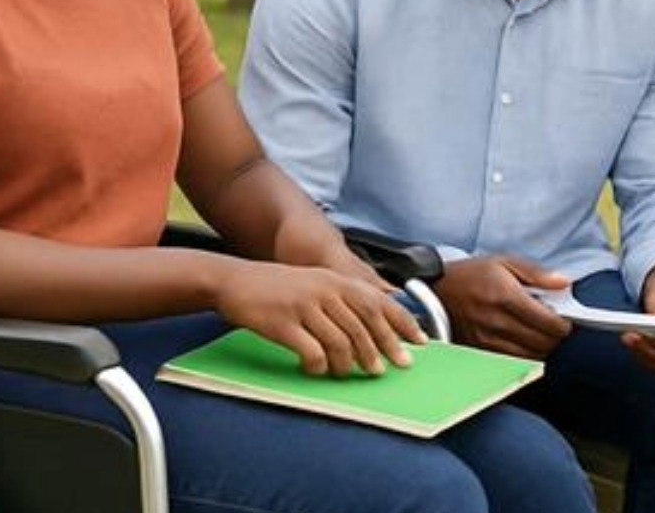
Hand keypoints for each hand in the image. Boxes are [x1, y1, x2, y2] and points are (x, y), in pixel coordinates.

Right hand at [215, 261, 422, 377]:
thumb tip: (376, 327)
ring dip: (349, 364)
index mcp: (337, 280)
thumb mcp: (317, 283)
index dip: (402, 324)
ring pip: (341, 342)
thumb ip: (345, 299)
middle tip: (389, 369)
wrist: (235, 281)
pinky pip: (312, 352)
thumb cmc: (279, 286)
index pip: (379, 303)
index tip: (419, 343)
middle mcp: (325, 290)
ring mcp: (304, 306)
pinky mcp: (283, 323)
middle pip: (365, 324)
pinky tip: (316, 370)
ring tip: (348, 374)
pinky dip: (319, 366)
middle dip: (382, 349)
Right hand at [434, 255, 572, 358]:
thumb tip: (564, 283)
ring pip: (530, 356)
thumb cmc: (473, 274)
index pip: (549, 323)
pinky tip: (522, 341)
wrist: (438, 288)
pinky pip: (512, 361)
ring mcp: (488, 340)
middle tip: (553, 326)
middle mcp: (498, 322)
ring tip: (538, 333)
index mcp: (507, 297)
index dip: (563, 325)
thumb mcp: (506, 263)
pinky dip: (524, 354)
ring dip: (541, 348)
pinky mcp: (480, 351)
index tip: (564, 320)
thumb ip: (537, 274)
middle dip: (555, 337)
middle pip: (543, 343)